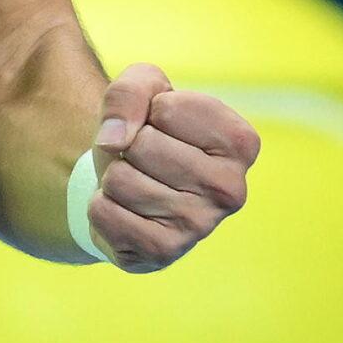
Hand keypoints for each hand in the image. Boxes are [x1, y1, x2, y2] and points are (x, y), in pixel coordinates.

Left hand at [86, 63, 259, 272]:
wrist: (133, 186)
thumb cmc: (150, 131)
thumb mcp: (145, 89)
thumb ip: (130, 92)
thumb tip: (113, 141)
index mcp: (241, 143)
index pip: (166, 109)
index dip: (151, 109)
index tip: (163, 125)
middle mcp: (230, 189)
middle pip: (142, 145)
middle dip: (129, 145)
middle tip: (144, 159)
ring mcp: (199, 226)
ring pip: (120, 180)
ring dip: (113, 175)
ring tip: (136, 181)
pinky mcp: (163, 252)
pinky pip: (104, 214)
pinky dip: (101, 205)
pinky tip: (126, 209)